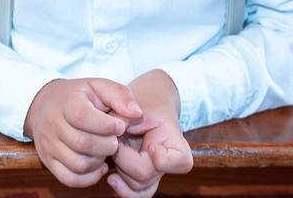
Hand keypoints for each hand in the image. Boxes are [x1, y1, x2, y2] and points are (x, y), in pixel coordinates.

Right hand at [23, 78, 141, 187]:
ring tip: (105, 151)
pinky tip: (99, 165)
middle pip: (83, 144)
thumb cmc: (79, 96)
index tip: (120, 126)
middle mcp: (53, 125)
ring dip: (99, 161)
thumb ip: (120, 95)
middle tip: (115, 140)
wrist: (45, 105)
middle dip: (108, 145)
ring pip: (78, 165)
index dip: (107, 125)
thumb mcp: (98, 86)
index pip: (82, 117)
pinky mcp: (49, 161)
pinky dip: (89, 178)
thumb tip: (136, 113)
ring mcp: (49, 145)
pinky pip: (70, 179)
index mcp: (66, 103)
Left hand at [107, 70, 193, 197]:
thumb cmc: (141, 105)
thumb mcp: (134, 104)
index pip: (181, 162)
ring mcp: (156, 173)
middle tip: (116, 141)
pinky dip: (121, 189)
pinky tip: (111, 177)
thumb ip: (121, 117)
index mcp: (175, 141)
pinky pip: (134, 195)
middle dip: (124, 158)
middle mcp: (168, 162)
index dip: (164, 159)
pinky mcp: (143, 180)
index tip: (151, 145)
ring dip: (119, 169)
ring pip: (137, 187)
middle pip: (145, 174)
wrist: (144, 109)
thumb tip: (112, 137)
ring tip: (114, 152)